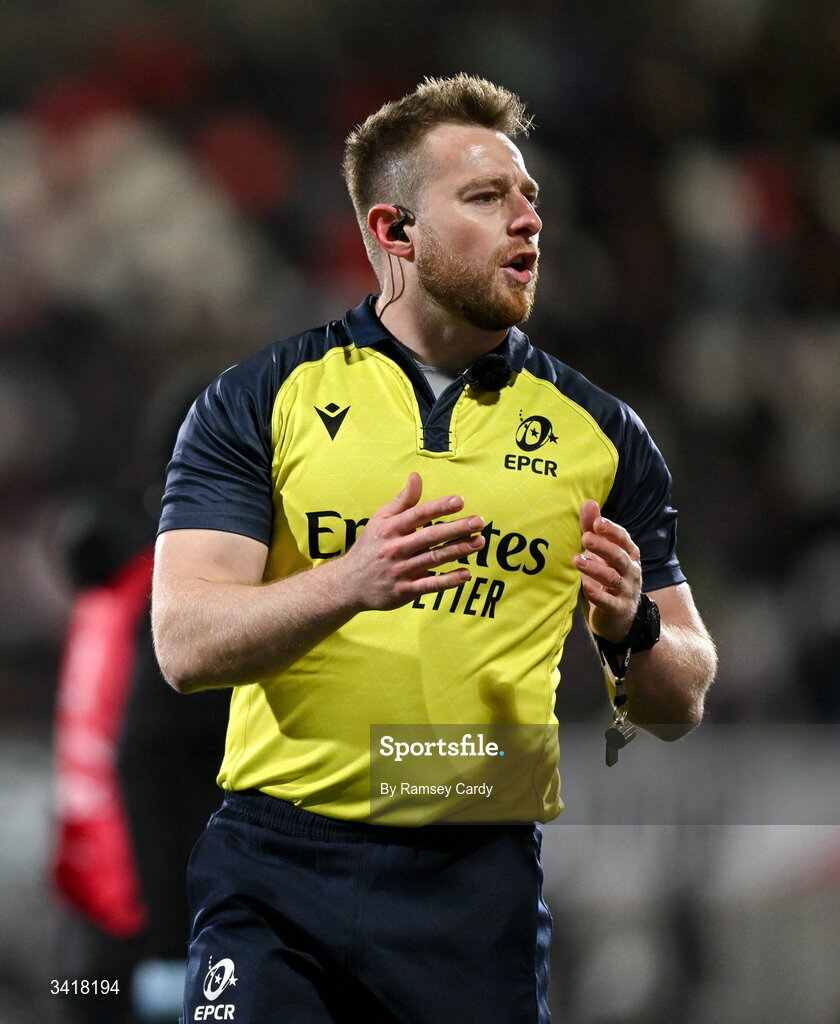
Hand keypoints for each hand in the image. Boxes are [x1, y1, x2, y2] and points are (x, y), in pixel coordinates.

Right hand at [338, 472, 484, 611]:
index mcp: (390, 529)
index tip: (460, 501)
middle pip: (430, 536)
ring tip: (479, 542)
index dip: (439, 507)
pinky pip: (430, 585)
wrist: (349, 584)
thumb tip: (416, 476)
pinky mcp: (404, 590)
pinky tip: (466, 574)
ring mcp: (400, 570)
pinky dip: (448, 580)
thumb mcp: (380, 520)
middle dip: (456, 528)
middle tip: (479, 522)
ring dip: (458, 550)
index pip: (418, 515)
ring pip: (434, 559)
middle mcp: (395, 548)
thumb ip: (402, 501)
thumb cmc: (370, 546)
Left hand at [574, 499, 640, 642]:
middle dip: (603, 546)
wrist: (620, 618)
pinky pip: (609, 601)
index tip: (597, 522)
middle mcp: (631, 571)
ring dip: (595, 568)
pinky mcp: (618, 609)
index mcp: (628, 554)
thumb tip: (588, 502)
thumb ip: (594, 529)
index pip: (623, 539)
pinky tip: (586, 588)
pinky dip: (598, 595)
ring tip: (577, 560)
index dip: (612, 530)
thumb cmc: (607, 578)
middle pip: (619, 556)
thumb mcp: (601, 553)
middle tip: (585, 537)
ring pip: (612, 577)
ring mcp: (626, 590)